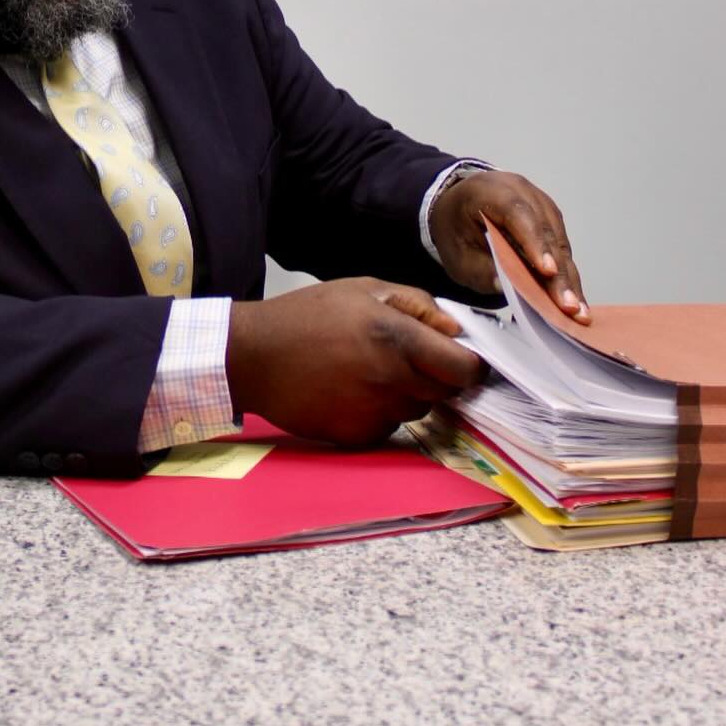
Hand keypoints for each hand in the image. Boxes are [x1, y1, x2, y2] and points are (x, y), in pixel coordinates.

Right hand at [226, 277, 485, 446]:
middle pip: (446, 392)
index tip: (464, 360)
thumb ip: (417, 303)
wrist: (254, 357)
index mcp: (397, 338)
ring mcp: (375, 413)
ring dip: (409, 394)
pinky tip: (352, 391)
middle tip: (409, 359)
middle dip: (438, 377)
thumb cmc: (307, 315)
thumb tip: (455, 329)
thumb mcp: (362, 289)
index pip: (464, 369)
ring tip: (371, 371)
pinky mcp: (357, 436)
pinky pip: (389, 426)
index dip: (471, 366)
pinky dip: (381, 412)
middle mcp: (391, 380)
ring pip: (418, 410)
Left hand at [428, 169, 588, 322]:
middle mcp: (523, 192)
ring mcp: (541, 204)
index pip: (518, 214)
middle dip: (559, 273)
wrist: (458, 203)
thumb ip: (478, 269)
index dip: (534, 244)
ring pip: (560, 243)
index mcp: (491, 191)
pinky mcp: (551, 220)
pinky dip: (567, 274)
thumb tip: (504, 286)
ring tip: (576, 310)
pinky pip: (562, 248)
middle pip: (546, 233)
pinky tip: (574, 299)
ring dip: (569, 278)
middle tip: (568, 305)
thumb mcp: (455, 252)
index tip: (548, 271)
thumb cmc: (455, 226)